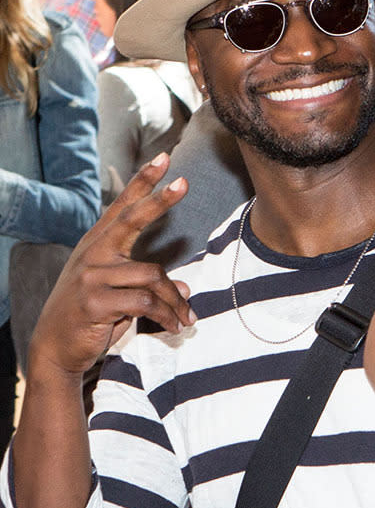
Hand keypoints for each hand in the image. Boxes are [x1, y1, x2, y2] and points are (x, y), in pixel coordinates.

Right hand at [30, 153, 193, 375]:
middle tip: (184, 183)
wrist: (56, 347)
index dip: (143, 183)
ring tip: (186, 319)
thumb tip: (183, 288)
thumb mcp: (119, 295)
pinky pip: (146, 302)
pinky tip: (173, 327)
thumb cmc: (90, 318)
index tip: (164, 160)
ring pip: (153, 276)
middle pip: (131, 220)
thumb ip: (147, 285)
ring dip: (175, 302)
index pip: (122, 207)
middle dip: (159, 201)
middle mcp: (93, 254)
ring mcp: (92, 276)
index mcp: (98, 245)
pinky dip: (166, 316)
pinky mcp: (95, 301)